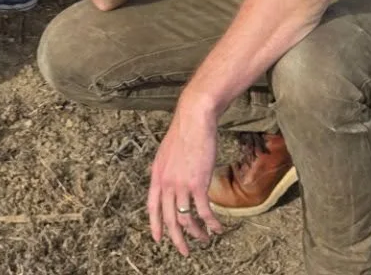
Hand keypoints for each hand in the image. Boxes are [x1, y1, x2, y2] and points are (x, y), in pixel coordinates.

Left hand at [147, 98, 222, 255]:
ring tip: (205, 239)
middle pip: (169, 219)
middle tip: (184, 251)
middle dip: (177, 238)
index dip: (155, 224)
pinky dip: (211, 223)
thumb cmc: (184, 132)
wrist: (194, 119)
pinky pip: (204, 212)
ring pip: (186, 219)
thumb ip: (166, 170)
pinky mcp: (198, 184)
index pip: (152, 206)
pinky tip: (218, 228)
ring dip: (197, 233)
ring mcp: (181, 184)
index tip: (157, 238)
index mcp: (156, 174)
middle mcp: (166, 182)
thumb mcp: (166, 152)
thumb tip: (169, 182)